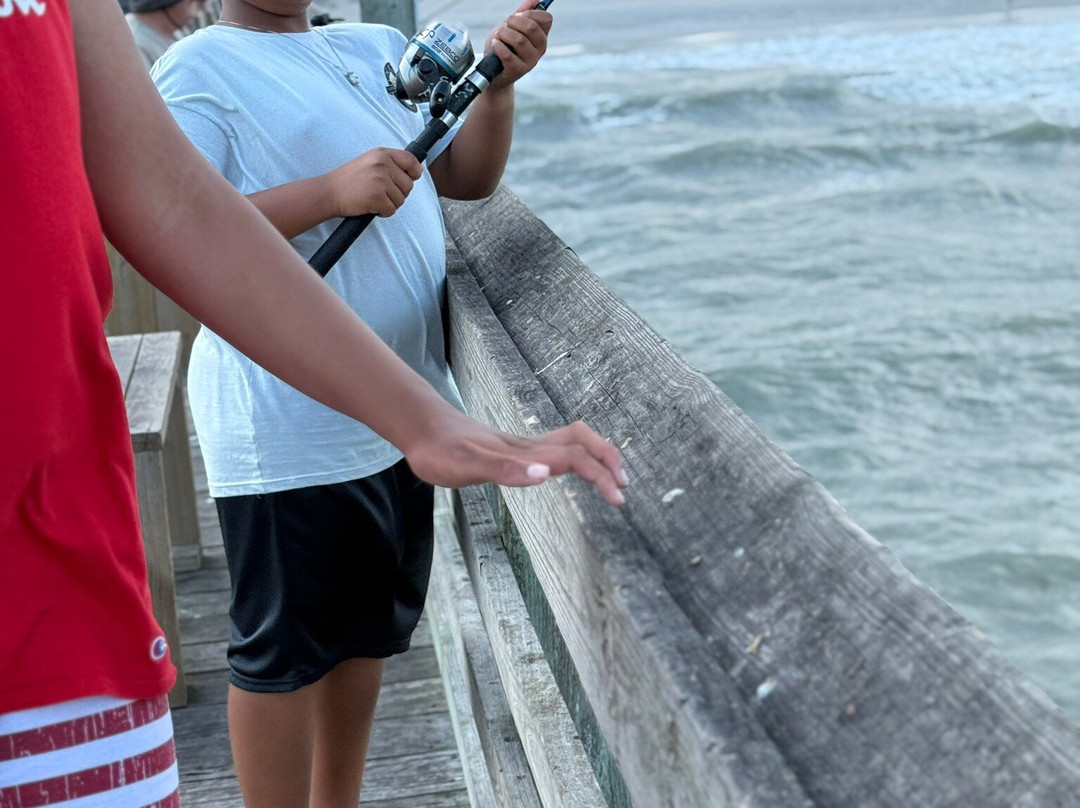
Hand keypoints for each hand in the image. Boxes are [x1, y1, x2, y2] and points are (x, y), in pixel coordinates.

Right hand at [325, 147, 422, 218]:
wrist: (328, 192)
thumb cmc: (349, 180)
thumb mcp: (369, 162)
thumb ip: (390, 163)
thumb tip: (417, 170)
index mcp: (382, 153)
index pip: (410, 159)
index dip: (415, 171)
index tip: (412, 177)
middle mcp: (383, 164)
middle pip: (408, 185)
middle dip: (398, 193)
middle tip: (381, 193)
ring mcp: (380, 180)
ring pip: (401, 199)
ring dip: (390, 204)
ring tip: (373, 198)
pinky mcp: (377, 196)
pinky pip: (392, 210)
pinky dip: (383, 212)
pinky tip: (371, 207)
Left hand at [403, 411, 628, 506]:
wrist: (422, 429)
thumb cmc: (440, 450)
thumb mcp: (467, 466)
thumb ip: (506, 471)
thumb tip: (546, 474)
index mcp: (525, 452)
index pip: (575, 458)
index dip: (600, 474)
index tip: (618, 497)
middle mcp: (529, 447)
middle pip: (582, 443)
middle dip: (608, 460)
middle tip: (623, 487)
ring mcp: (522, 447)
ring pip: (572, 443)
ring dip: (596, 456)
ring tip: (611, 476)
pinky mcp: (513, 450)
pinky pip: (555, 449)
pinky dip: (576, 457)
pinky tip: (573, 470)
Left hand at [485, 0, 551, 91]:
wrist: (493, 72)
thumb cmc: (503, 47)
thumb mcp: (512, 27)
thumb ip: (523, 13)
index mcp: (541, 36)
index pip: (546, 19)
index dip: (530, 13)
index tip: (518, 15)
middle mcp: (540, 49)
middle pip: (531, 27)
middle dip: (513, 21)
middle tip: (505, 25)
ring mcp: (530, 61)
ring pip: (519, 40)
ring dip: (504, 34)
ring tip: (499, 36)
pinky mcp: (518, 70)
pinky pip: (508, 54)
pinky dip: (498, 46)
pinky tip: (495, 44)